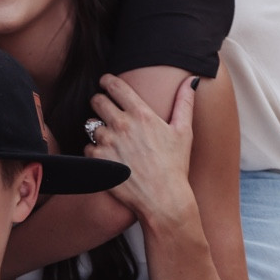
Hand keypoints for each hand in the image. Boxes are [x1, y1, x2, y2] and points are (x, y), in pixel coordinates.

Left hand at [87, 73, 196, 226]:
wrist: (162, 199)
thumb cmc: (175, 166)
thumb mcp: (183, 132)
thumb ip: (184, 102)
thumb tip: (191, 80)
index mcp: (141, 113)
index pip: (114, 85)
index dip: (107, 81)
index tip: (105, 82)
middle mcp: (122, 125)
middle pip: (97, 101)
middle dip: (99, 103)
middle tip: (105, 110)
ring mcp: (108, 142)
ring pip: (91, 125)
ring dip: (98, 130)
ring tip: (112, 140)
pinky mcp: (98, 160)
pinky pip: (87, 147)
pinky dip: (95, 151)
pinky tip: (109, 157)